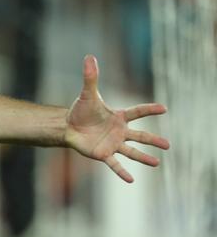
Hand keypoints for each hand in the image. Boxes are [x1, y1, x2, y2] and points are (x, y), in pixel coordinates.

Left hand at [65, 55, 168, 182]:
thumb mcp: (87, 94)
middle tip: (168, 145)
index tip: (163, 109)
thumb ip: (90, 77)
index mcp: (119, 116)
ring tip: (156, 163)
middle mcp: (119, 131)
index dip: (149, 110)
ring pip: (131, 152)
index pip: (137, 112)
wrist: (69, 126)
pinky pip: (114, 164)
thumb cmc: (81, 110)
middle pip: (140, 136)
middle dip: (153, 140)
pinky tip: (131, 180)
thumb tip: (89, 56)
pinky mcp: (103, 154)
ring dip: (143, 158)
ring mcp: (113, 144)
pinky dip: (122, 172)